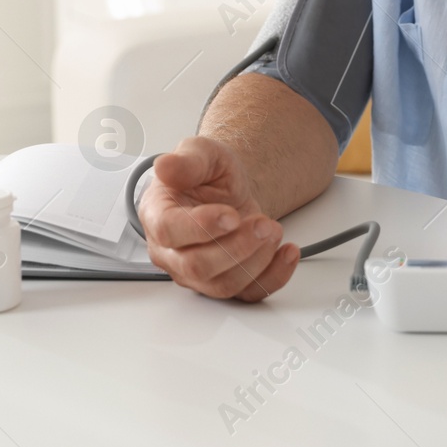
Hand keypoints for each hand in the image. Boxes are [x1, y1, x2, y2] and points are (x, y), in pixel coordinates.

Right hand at [137, 136, 298, 301]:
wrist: (228, 191)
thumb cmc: (207, 175)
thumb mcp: (200, 152)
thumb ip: (186, 160)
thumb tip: (165, 166)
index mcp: (158, 215)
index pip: (170, 231)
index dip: (201, 226)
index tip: (231, 215)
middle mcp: (171, 251)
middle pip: (196, 265)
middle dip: (237, 246)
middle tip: (263, 224)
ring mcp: (196, 272)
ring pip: (223, 284)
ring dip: (257, 260)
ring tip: (273, 229)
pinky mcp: (224, 282)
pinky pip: (248, 294)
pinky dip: (274, 277)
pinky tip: (288, 253)